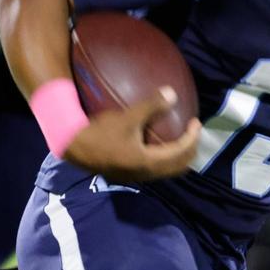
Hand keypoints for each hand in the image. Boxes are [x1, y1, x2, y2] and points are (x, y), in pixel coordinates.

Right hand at [64, 87, 199, 182]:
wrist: (74, 147)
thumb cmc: (100, 132)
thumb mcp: (127, 118)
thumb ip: (151, 106)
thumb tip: (172, 93)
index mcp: (149, 161)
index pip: (181, 153)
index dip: (193, 137)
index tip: (196, 122)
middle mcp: (146, 173)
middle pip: (179, 167)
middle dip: (190, 150)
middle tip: (192, 132)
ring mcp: (137, 176)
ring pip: (167, 170)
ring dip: (178, 156)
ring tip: (180, 138)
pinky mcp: (128, 174)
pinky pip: (156, 169)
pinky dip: (165, 158)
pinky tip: (156, 143)